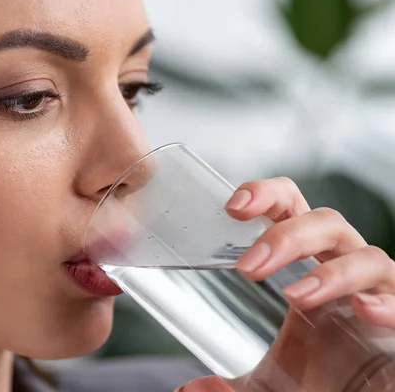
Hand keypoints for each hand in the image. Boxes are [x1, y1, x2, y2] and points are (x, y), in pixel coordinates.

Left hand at [176, 177, 394, 391]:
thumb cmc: (318, 377)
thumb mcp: (267, 381)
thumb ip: (230, 384)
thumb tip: (192, 390)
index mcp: (307, 264)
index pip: (290, 208)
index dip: (266, 195)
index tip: (233, 207)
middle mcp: (344, 268)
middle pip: (326, 223)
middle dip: (287, 237)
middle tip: (247, 268)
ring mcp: (378, 293)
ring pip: (368, 256)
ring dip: (331, 273)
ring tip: (295, 296)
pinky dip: (389, 303)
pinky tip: (364, 310)